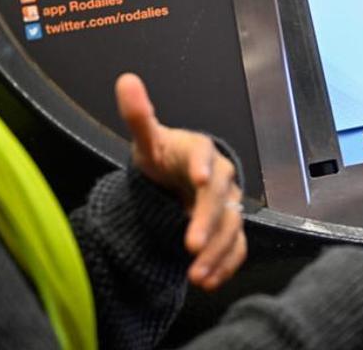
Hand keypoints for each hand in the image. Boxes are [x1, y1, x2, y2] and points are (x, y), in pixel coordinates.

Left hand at [115, 73, 246, 290]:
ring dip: (216, 251)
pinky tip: (208, 281)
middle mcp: (219, 176)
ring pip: (231, 225)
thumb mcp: (147, 139)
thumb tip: (126, 80)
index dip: (203, 166)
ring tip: (195, 275)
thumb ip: (139, 114)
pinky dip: (225, 264)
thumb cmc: (163, 157)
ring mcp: (227, 203)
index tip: (198, 180)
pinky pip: (236, 245)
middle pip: (219, 197)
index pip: (204, 154)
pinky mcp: (229, 226)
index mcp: (199, 150)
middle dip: (206, 221)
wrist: (178, 179)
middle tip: (189, 244)